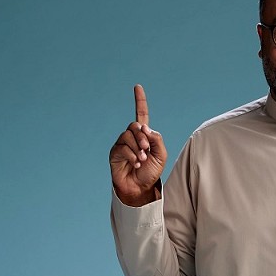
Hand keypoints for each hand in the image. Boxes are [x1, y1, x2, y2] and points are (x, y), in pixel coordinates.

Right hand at [109, 84, 167, 206]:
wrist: (140, 188)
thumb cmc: (151, 172)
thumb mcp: (161, 155)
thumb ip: (157, 139)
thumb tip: (144, 128)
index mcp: (144, 135)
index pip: (141, 114)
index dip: (139, 101)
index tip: (137, 87)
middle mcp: (131, 137)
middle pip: (134, 125)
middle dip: (142, 136)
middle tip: (147, 150)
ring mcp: (121, 144)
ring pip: (127, 136)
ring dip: (137, 148)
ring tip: (142, 160)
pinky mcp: (115, 153)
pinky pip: (122, 147)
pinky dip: (132, 155)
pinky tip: (136, 163)